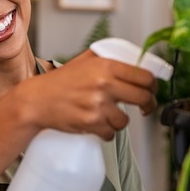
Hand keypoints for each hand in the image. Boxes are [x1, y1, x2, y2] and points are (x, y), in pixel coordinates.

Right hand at [16, 50, 157, 139]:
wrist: (36, 101)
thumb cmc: (59, 82)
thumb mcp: (82, 61)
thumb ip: (106, 57)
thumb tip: (133, 60)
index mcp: (105, 66)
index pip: (144, 77)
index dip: (153, 86)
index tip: (152, 90)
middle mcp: (104, 84)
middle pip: (143, 98)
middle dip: (148, 105)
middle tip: (145, 108)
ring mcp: (98, 105)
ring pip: (126, 120)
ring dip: (120, 121)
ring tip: (107, 115)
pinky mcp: (91, 123)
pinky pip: (111, 133)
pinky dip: (106, 132)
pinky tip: (96, 124)